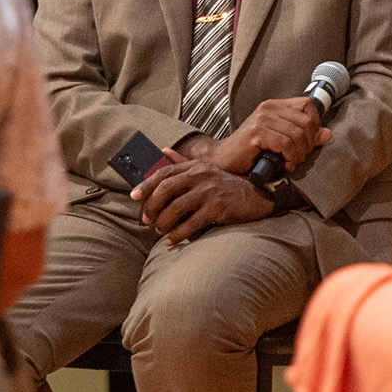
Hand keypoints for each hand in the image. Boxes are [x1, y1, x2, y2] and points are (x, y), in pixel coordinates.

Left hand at [131, 156, 271, 241]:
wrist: (258, 195)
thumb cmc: (229, 185)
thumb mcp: (206, 169)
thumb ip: (184, 161)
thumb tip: (164, 151)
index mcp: (195, 166)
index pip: (163, 173)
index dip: (145, 185)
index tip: (133, 196)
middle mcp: (200, 176)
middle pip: (165, 190)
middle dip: (152, 206)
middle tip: (147, 219)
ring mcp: (209, 192)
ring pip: (176, 208)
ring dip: (163, 222)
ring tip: (159, 231)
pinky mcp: (217, 208)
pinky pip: (191, 223)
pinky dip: (178, 235)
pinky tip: (173, 241)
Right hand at [207, 96, 332, 175]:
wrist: (224, 160)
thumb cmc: (252, 151)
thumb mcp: (281, 141)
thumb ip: (303, 135)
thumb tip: (327, 134)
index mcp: (275, 106)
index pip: (308, 104)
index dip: (315, 124)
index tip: (309, 141)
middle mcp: (268, 108)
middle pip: (306, 122)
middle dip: (308, 144)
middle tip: (299, 156)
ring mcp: (262, 119)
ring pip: (297, 135)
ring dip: (299, 154)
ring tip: (291, 161)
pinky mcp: (256, 133)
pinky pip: (285, 143)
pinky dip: (290, 157)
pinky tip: (286, 164)